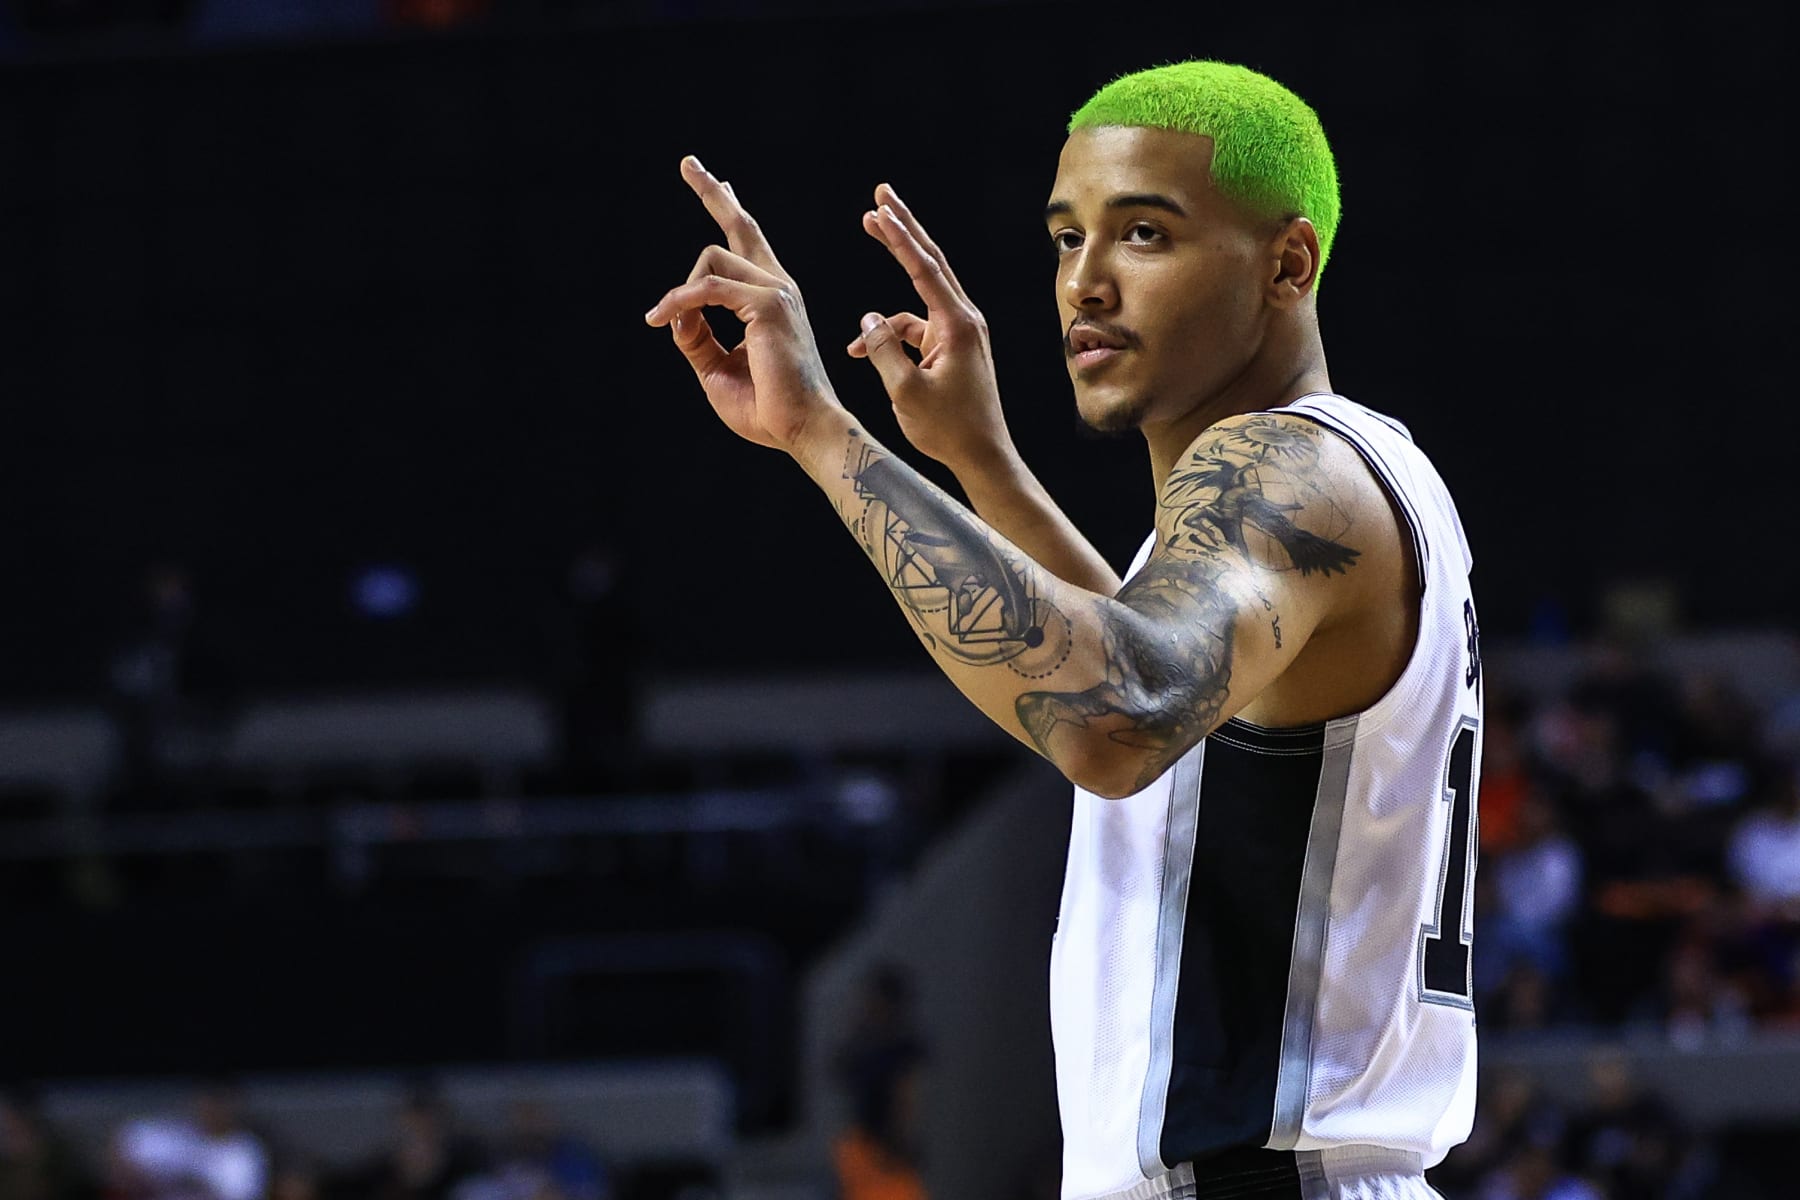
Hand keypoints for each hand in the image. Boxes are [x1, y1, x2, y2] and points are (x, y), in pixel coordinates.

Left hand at [646, 157, 842, 454]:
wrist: (802, 429)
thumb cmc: (767, 408)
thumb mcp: (716, 369)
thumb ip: (696, 337)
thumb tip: (673, 313)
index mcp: (773, 298)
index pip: (748, 244)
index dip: (729, 211)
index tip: (719, 183)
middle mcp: (779, 286)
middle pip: (740, 226)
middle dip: (713, 192)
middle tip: (688, 162)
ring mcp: (777, 291)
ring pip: (710, 259)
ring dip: (679, 293)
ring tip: (664, 321)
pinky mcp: (767, 304)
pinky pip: (706, 289)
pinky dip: (680, 302)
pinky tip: (662, 319)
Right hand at [848, 184, 1013, 475]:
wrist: (982, 455)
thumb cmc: (947, 429)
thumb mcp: (906, 391)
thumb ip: (885, 349)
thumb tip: (869, 317)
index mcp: (957, 325)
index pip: (924, 268)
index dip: (898, 236)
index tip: (877, 208)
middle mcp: (964, 319)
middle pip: (930, 260)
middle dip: (903, 226)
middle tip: (881, 193)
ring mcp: (959, 332)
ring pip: (921, 290)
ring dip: (892, 281)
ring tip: (866, 257)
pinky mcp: (952, 346)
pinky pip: (915, 326)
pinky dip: (890, 333)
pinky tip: (861, 351)